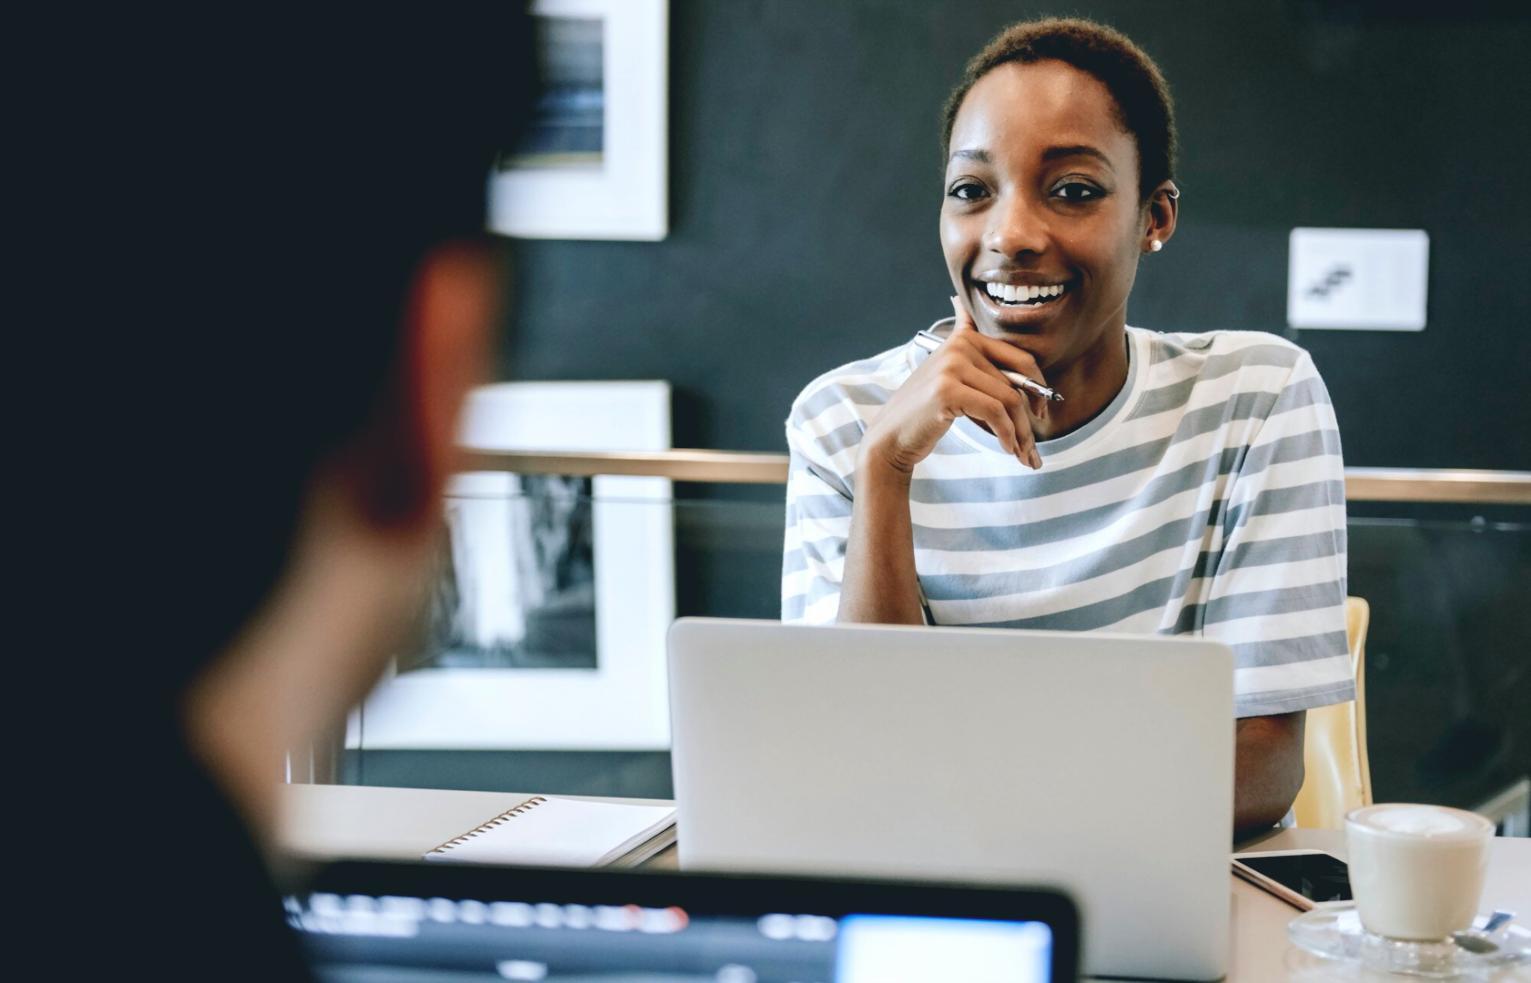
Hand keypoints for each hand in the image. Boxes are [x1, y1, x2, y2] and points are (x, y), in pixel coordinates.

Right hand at [860, 296, 1050, 474]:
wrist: (890, 438)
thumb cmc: (925, 414)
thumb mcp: (953, 381)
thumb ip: (980, 364)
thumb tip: (1016, 360)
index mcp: (964, 339)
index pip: (1019, 358)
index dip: (1038, 386)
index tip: (1041, 413)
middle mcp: (959, 346)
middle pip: (1017, 382)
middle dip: (1030, 418)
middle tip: (1033, 446)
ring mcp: (951, 366)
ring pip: (1009, 399)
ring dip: (1022, 433)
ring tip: (1022, 455)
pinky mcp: (947, 390)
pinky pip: (995, 411)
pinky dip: (1007, 434)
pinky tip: (1007, 449)